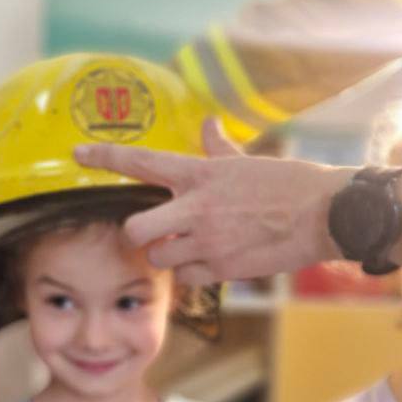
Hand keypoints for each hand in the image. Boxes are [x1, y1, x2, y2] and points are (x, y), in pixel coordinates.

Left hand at [74, 119, 351, 282]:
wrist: (324, 214)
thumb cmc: (288, 184)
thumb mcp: (247, 161)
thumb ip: (218, 146)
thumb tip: (207, 123)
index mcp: (199, 173)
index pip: (140, 161)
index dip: (103, 157)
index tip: (77, 153)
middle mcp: (196, 207)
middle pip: (134, 229)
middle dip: (137, 234)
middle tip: (153, 232)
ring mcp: (207, 241)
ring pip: (159, 258)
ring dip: (167, 255)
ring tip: (189, 247)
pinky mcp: (222, 268)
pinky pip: (187, 278)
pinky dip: (192, 274)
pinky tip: (210, 262)